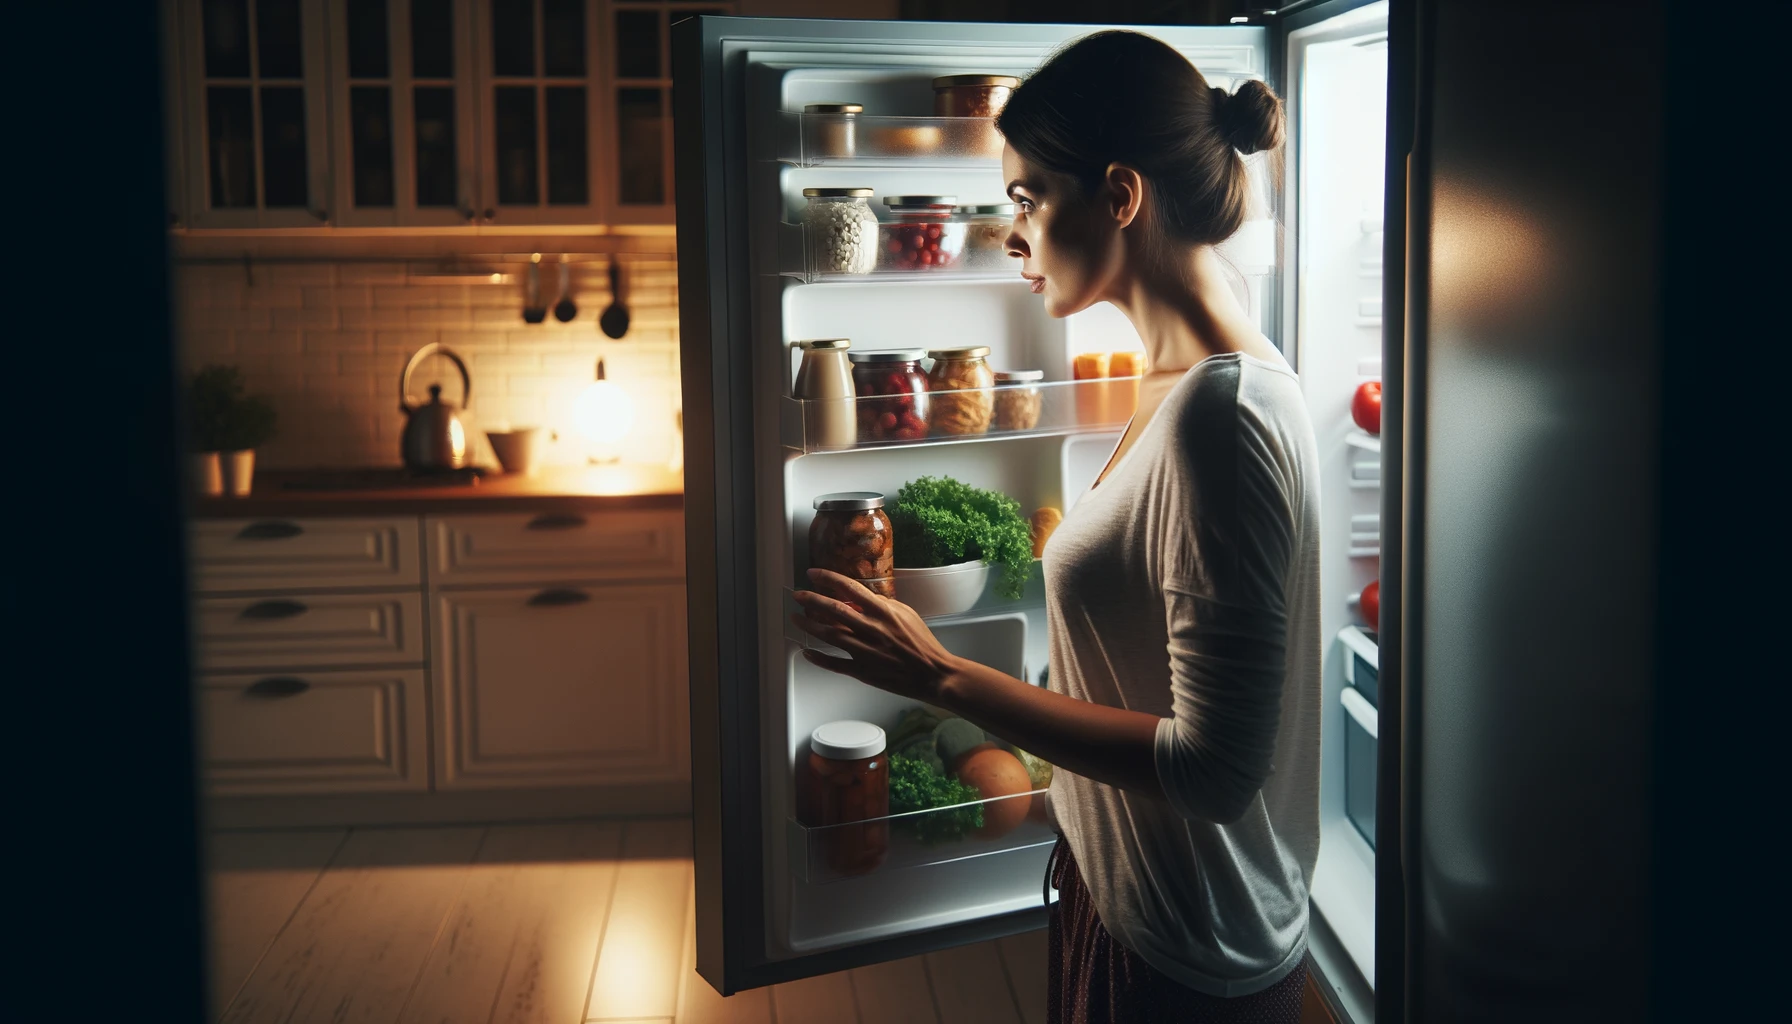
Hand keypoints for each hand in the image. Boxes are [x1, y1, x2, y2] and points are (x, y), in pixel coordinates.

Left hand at [789, 568, 960, 704]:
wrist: (933, 674)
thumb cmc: (922, 644)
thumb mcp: (907, 614)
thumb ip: (884, 604)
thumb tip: (862, 598)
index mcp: (884, 612)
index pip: (850, 588)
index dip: (828, 578)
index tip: (813, 573)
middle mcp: (872, 629)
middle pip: (834, 610)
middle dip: (811, 600)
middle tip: (798, 595)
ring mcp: (865, 651)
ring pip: (829, 635)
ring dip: (809, 625)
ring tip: (795, 618)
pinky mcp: (863, 672)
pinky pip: (835, 663)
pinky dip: (818, 658)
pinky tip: (807, 651)